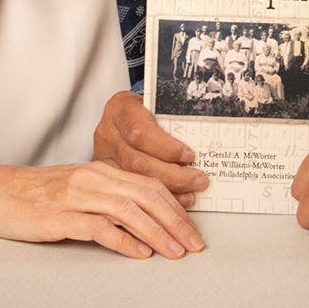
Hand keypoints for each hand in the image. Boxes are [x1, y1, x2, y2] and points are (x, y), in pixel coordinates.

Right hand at [0, 158, 204, 258]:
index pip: (149, 184)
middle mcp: (93, 178)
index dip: (176, 206)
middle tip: (195, 244)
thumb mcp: (77, 189)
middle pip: (147, 195)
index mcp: (100, 170)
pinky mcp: (59, 216)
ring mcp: (76, 195)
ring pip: (130, 210)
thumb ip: (107, 198)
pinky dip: (124, 240)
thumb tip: (144, 221)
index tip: (193, 227)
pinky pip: (100, 227)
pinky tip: (139, 253)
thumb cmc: (34, 196)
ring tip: (175, 251)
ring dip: (158, 232)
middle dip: (176, 221)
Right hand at [93, 91, 208, 203]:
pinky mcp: (107, 175)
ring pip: (134, 181)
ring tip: (190, 194)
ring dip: (167, 191)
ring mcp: (104, 156)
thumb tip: (204, 138)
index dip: (166, 147)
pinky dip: (155, 200)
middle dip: (172, 175)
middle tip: (198, 179)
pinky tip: (173, 202)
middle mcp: (108, 133)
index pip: (140, 131)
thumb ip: (173, 120)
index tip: (189, 155)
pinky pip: (130, 193)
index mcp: (121, 109)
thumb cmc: (146, 111)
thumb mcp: (157, 105)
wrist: (123, 116)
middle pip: (137, 161)